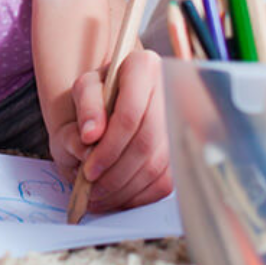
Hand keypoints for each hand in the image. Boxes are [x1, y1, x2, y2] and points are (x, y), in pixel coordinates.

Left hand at [49, 49, 171, 212]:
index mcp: (143, 67)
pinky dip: (138, 195)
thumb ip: (85, 109)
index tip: (88, 169)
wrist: (115, 100)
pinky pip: (165, 180)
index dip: (109, 148)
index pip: (130, 114)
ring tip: (98, 197)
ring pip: (156, 166)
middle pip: (145, 144)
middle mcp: (169, 90)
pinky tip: (117, 197)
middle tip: (91, 189)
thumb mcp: (83, 91)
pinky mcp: (182, 148)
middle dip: (115, 173)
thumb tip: (90, 137)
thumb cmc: (98, 96)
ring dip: (124, 189)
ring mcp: (180, 120)